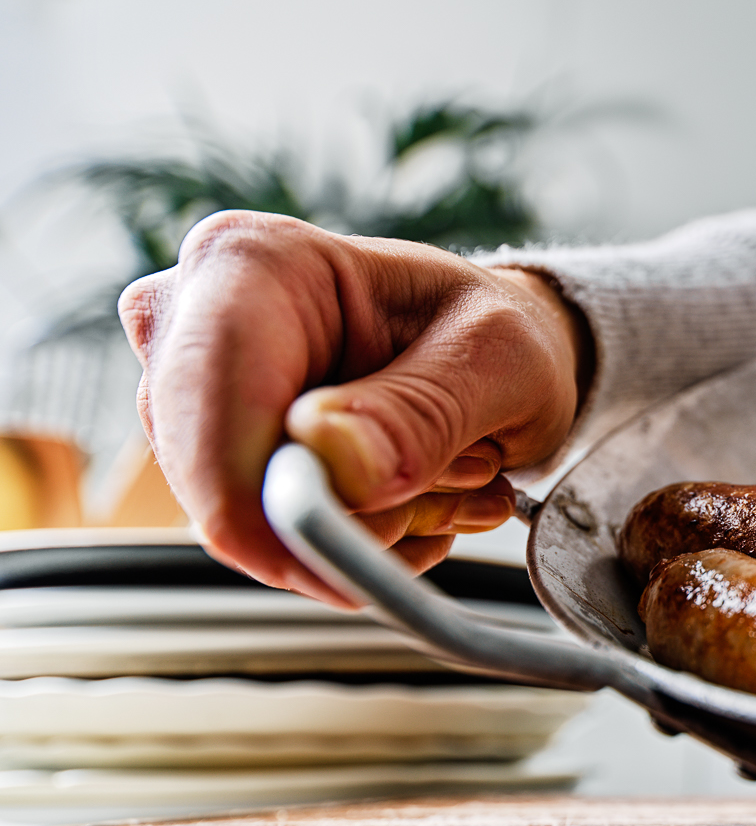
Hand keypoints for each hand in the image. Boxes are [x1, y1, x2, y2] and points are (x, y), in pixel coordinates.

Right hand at [119, 212, 586, 605]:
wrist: (497, 354)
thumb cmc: (491, 334)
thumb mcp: (498, 358)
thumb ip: (422, 411)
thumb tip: (331, 460)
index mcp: (250, 261)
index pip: (207, 402)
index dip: (268, 507)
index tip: (351, 564)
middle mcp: (189, 323)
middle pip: (219, 481)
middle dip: (354, 514)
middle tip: (465, 474)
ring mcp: (186, 400)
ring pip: (253, 526)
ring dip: (377, 528)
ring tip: (454, 469)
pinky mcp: (207, 465)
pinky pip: (269, 546)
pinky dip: (363, 544)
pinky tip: (419, 495)